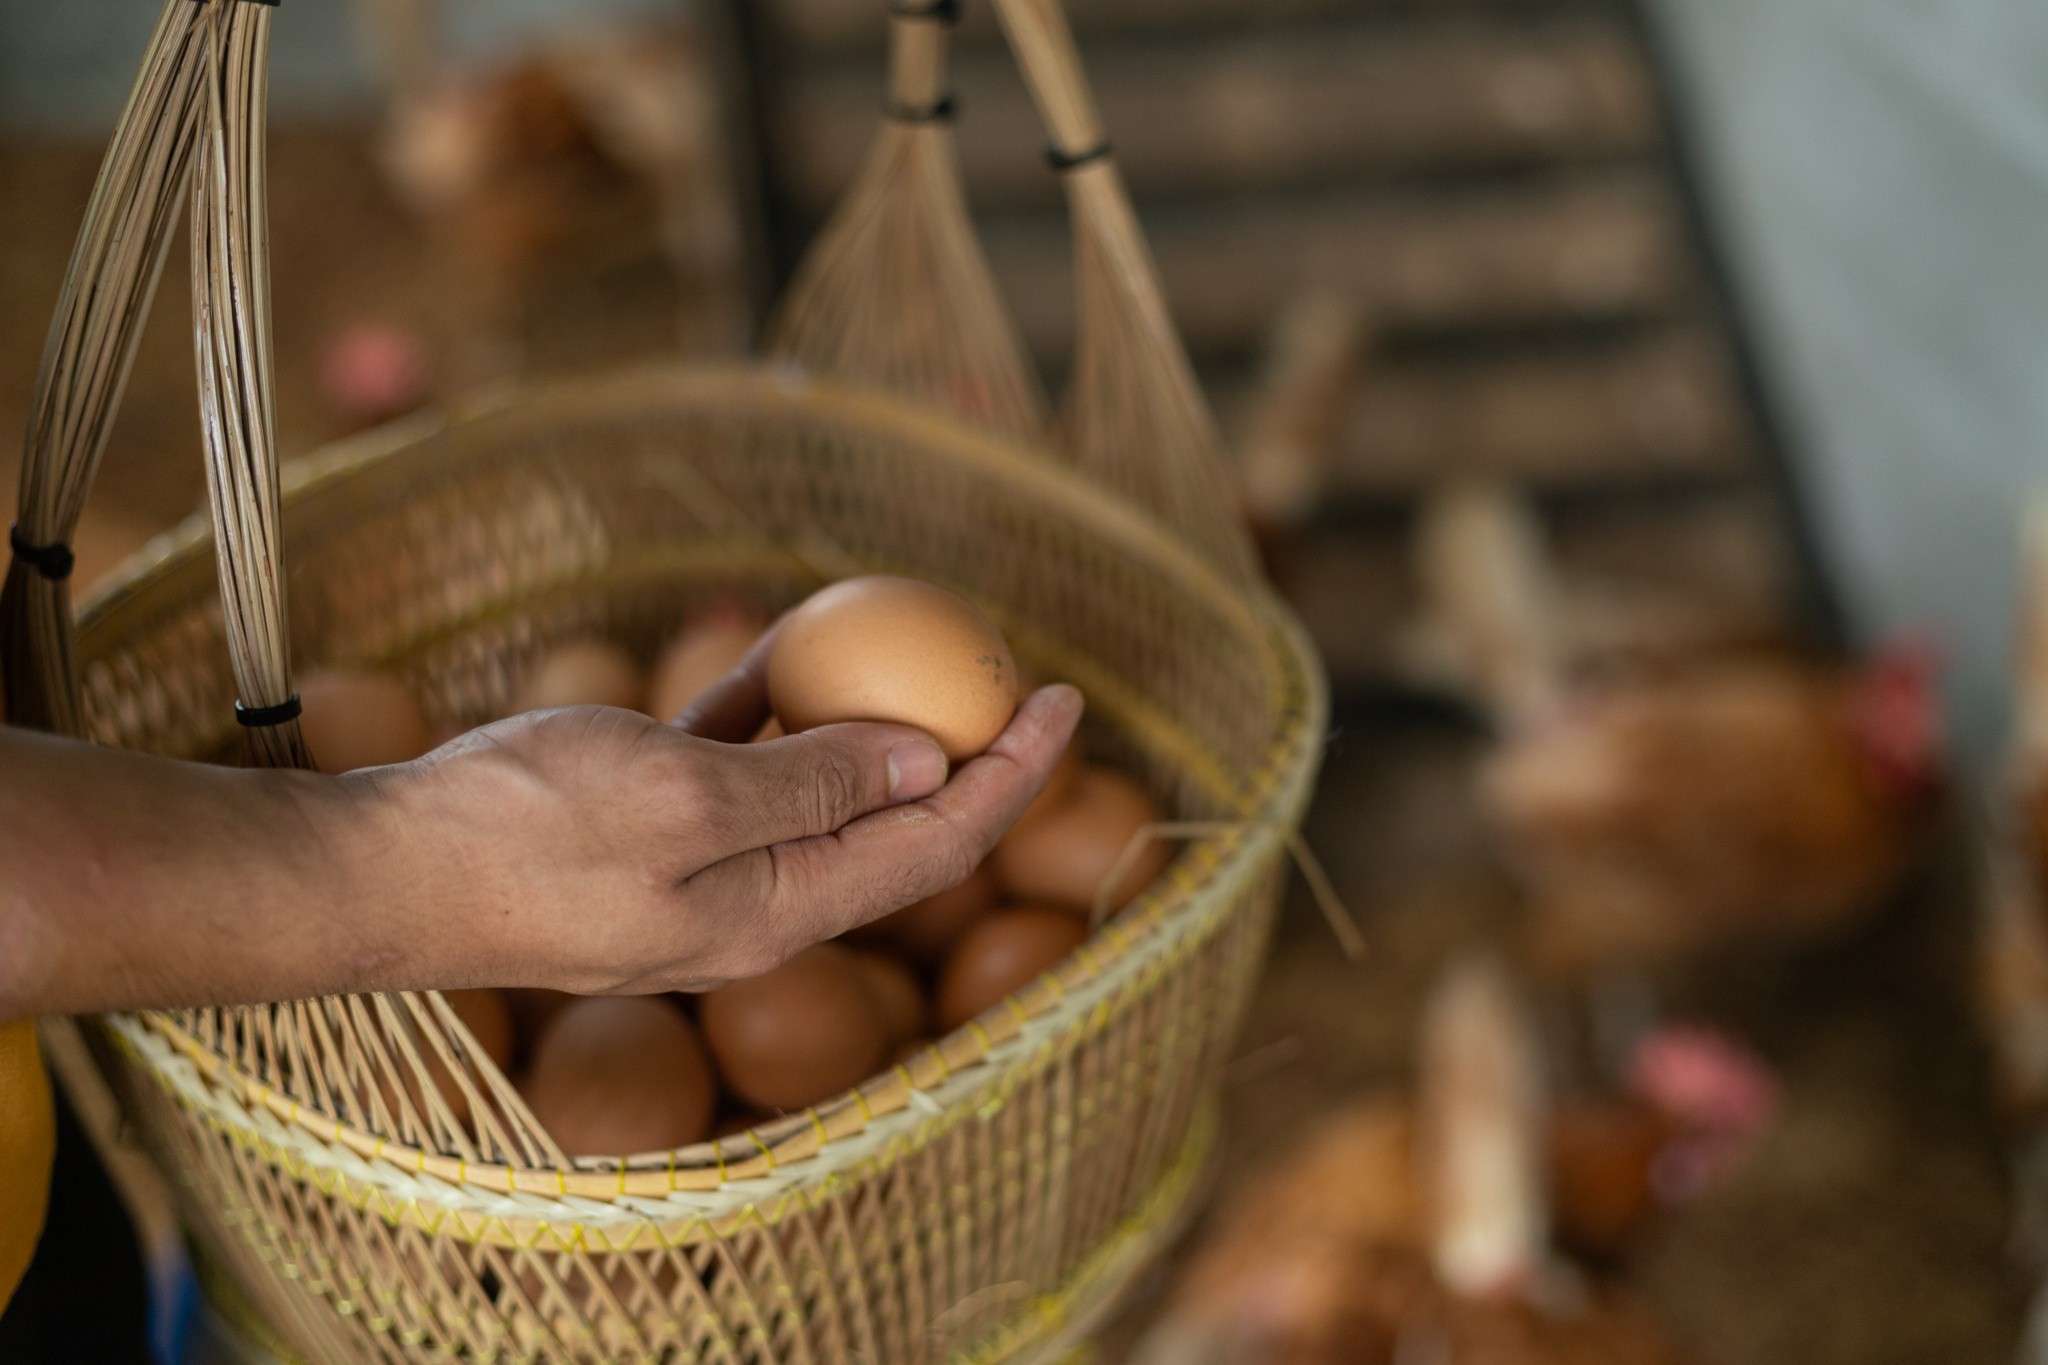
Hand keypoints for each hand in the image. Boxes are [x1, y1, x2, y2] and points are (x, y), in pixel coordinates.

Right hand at [371, 626, 1081, 995]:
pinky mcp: (649, 833)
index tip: (1067, 698)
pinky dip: (774, 713)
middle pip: (898, 825)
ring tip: (897, 644)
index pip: (938, 842)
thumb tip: (924, 758)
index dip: (1014, 774)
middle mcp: (758, 903)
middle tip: (1015, 675)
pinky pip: (744, 771)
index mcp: (783, 910)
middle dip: (970, 755)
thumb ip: (813, 785)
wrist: (384, 870)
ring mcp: (703, 870)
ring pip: (822, 790)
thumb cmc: (527, 832)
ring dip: (866, 721)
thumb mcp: (684, 794)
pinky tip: (782, 654)